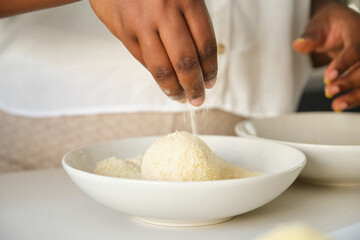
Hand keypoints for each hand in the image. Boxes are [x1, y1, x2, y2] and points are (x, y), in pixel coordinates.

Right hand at [89, 0, 217, 105]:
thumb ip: (192, 21)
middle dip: (193, 86)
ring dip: (173, 88)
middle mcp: (164, 12)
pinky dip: (155, 74)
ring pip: (162, 67)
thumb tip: (201, 60)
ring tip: (180, 97)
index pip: (205, 45)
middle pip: (185, 62)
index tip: (210, 82)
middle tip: (197, 99)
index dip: (210, 69)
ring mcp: (142, 23)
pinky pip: (143, 61)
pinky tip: (163, 81)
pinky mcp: (124, 31)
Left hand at [292, 2, 359, 111]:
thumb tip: (299, 44)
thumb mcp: (316, 26)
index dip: (343, 64)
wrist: (338, 24)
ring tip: (337, 106)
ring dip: (355, 95)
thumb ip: (309, 37)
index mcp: (356, 30)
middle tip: (329, 91)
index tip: (328, 78)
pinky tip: (341, 106)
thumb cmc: (328, 25)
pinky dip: (355, 97)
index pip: (355, 49)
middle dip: (349, 82)